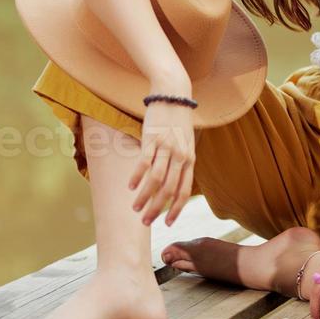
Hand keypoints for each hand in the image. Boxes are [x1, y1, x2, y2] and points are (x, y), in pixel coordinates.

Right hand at [130, 98, 196, 226]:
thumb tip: (173, 185)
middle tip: (146, 222)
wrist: (173, 95)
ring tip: (135, 208)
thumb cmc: (178, 122)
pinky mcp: (152, 139)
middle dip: (157, 209)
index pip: (184, 191)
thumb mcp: (186, 144)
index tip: (167, 223)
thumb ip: (181, 163)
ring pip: (155, 180)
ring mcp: (166, 148)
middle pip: (168, 190)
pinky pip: (143, 163)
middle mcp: (180, 156)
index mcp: (190, 159)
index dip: (176, 209)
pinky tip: (129, 187)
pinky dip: (136, 177)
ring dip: (144, 197)